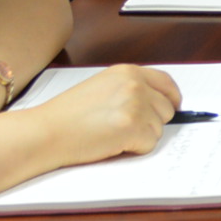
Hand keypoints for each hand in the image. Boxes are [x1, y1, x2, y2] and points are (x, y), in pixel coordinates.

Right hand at [34, 63, 179, 165]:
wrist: (47, 131)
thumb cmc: (67, 114)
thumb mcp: (102, 87)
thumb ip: (129, 88)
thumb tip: (156, 101)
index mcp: (128, 71)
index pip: (166, 82)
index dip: (171, 98)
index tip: (173, 107)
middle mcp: (135, 84)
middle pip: (167, 108)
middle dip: (151, 122)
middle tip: (124, 128)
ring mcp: (136, 105)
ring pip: (158, 129)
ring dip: (140, 136)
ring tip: (112, 134)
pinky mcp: (133, 127)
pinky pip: (149, 144)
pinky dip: (134, 149)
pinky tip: (112, 143)